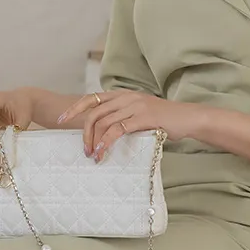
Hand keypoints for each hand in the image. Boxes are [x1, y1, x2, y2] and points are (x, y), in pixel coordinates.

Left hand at [57, 90, 188, 163]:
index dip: (75, 108)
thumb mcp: (140, 114)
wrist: (188, 118)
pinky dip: (106, 142)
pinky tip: (102, 152)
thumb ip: (123, 117)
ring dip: (94, 140)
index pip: (92, 98)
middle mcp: (126, 97)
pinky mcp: (142, 118)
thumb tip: (103, 133)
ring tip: (93, 155)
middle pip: (94, 111)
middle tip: (82, 148)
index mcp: (123, 94)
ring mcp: (134, 106)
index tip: (61, 120)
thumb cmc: (165, 119)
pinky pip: (117, 130)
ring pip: (103, 121)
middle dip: (83, 131)